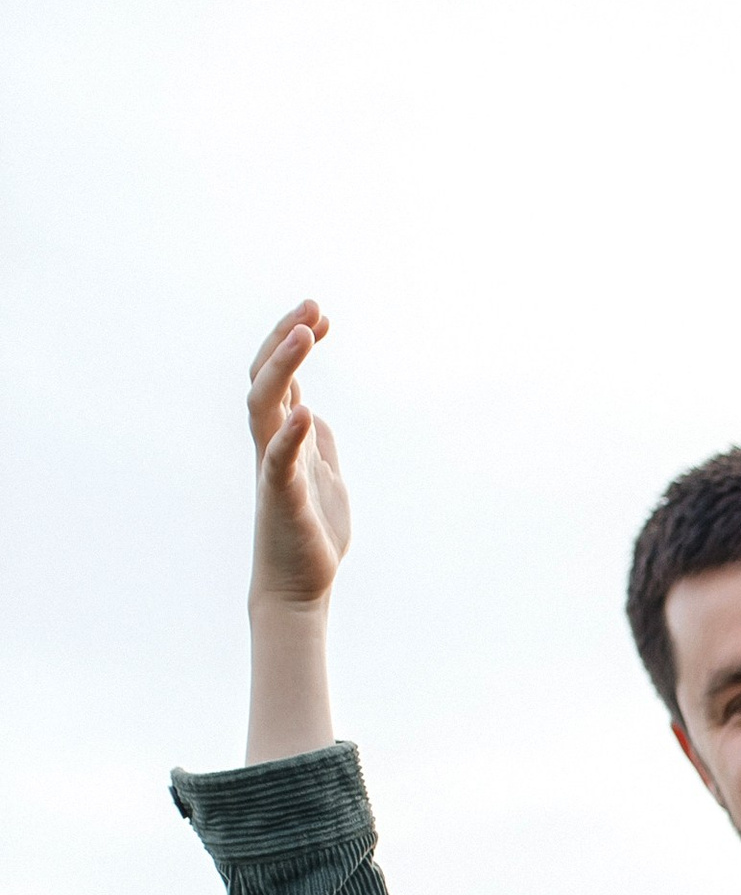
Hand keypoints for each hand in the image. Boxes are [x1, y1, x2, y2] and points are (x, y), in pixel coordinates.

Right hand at [246, 304, 350, 608]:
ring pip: (264, 406)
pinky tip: (308, 411)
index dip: (296, 343)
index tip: (321, 316)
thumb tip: (313, 414)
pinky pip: (279, 461)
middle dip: (285, 339)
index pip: (282, 377)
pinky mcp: (281, 498)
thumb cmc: (308, 535)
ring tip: (305, 334)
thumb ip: (314, 443)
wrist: (298, 588)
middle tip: (313, 306)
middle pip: (265, 378)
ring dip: (283, 367)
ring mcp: (273, 469)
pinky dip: (290, 434)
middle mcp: (271, 446)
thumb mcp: (322, 476)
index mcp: (283, 438)